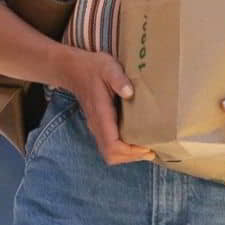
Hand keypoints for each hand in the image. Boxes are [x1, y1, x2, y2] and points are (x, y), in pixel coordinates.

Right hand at [60, 50, 154, 165]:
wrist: (74, 70)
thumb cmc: (93, 68)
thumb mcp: (108, 67)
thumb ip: (118, 79)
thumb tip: (129, 93)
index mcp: (100, 115)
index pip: (112, 145)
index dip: (129, 151)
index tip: (146, 147)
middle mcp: (97, 126)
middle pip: (111, 155)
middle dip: (131, 156)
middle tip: (151, 150)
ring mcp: (97, 127)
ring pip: (110, 153)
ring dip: (128, 155)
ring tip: (147, 149)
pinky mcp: (100, 126)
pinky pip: (110, 146)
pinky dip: (124, 149)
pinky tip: (137, 141)